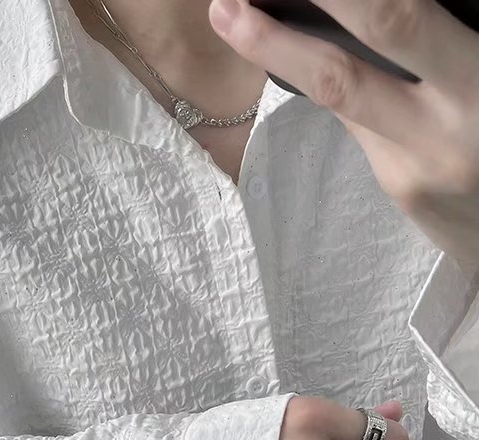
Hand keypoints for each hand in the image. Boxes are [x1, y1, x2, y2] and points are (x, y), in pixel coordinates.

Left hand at [208, 0, 478, 278]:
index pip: (395, 25)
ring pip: (340, 101)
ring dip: (282, 56)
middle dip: (273, 41)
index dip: (340, 0)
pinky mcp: (398, 190)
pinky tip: (316, 54)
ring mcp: (411, 171)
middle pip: (340, 78)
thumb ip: (445, 44)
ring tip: (239, 17)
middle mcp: (441, 134)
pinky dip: (343, 84)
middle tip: (223, 6)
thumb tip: (375, 14)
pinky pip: (361, 123)